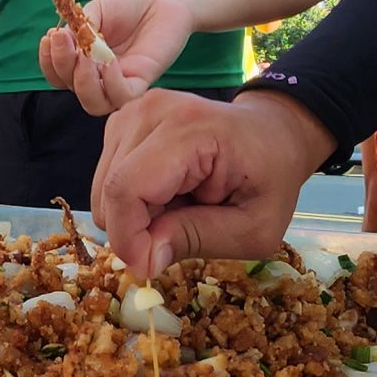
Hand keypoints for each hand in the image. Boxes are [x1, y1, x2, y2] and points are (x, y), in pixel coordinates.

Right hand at [37, 0, 194, 115]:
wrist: (164, 0)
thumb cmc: (128, 6)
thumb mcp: (96, 10)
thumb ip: (79, 27)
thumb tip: (61, 40)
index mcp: (82, 61)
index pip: (57, 74)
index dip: (48, 61)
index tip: (49, 36)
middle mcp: (98, 77)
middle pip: (71, 88)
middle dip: (62, 65)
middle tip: (64, 39)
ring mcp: (119, 83)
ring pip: (94, 104)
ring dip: (83, 82)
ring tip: (85, 55)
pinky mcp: (141, 84)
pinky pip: (121, 97)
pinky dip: (111, 82)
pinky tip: (109, 60)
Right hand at [93, 88, 336, 274]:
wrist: (272, 132)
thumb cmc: (271, 178)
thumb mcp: (254, 227)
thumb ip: (199, 240)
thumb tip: (143, 261)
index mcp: (189, 129)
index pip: (126, 188)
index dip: (128, 238)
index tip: (152, 266)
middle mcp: (151, 111)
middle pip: (109, 190)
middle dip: (136, 228)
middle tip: (183, 229)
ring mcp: (133, 112)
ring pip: (104, 188)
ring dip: (136, 214)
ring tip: (181, 205)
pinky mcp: (124, 122)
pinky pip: (108, 178)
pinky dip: (133, 199)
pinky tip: (168, 192)